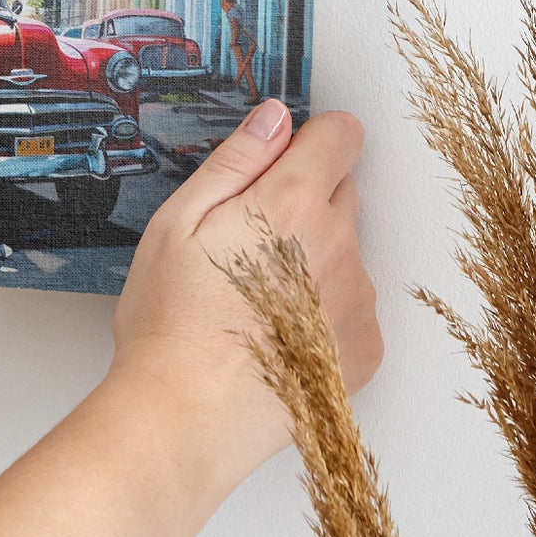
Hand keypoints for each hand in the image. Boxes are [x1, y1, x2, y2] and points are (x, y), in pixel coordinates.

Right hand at [109, 101, 379, 478]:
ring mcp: (357, 300)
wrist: (186, 418)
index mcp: (292, 203)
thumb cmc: (171, 323)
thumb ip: (236, 161)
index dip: (309, 141)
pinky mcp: (364, 349)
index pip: (341, 135)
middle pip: (342, 193)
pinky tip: (277, 336)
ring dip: (314, 261)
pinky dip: (324, 314)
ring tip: (255, 301)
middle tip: (246, 243)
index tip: (281, 163)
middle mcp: (340, 245)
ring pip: (345, 253)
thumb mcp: (178, 222)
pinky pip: (352, 308)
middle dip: (304, 202)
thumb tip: (275, 118)